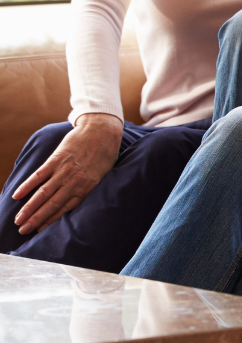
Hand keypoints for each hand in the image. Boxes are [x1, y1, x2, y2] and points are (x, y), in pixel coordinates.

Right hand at [12, 113, 122, 233]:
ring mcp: (64, 170)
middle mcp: (74, 181)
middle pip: (52, 204)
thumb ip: (90, 187)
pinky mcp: (56, 159)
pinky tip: (17, 195)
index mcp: (87, 187)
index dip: (51, 220)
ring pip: (43, 193)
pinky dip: (27, 185)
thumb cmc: (105, 152)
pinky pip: (38, 175)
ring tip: (18, 220)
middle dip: (36, 220)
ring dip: (29, 208)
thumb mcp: (103, 174)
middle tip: (23, 231)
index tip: (39, 230)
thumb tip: (79, 200)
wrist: (102, 129)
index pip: (65, 209)